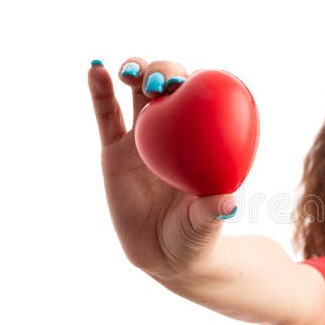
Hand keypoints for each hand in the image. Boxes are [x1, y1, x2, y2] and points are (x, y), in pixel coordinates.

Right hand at [87, 58, 236, 279]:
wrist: (164, 254)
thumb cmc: (195, 236)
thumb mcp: (204, 224)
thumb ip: (212, 212)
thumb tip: (229, 204)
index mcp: (202, 139)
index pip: (203, 99)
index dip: (197, 83)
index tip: (189, 84)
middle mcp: (174, 131)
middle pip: (169, 86)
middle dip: (165, 72)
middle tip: (161, 84)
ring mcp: (143, 138)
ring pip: (137, 93)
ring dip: (135, 70)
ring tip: (129, 71)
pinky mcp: (114, 151)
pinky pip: (107, 116)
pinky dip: (100, 91)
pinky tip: (95, 70)